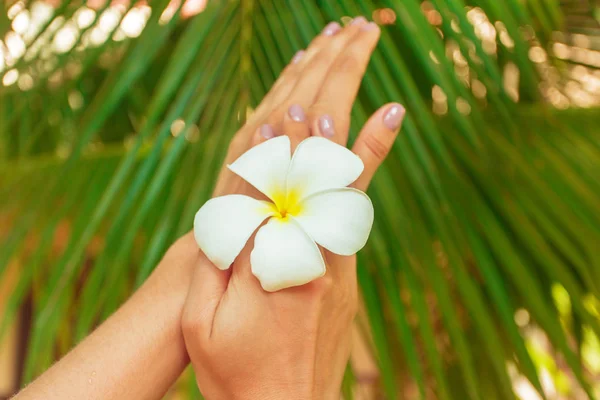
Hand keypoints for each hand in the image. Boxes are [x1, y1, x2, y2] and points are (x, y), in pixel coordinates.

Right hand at [182, 17, 405, 399]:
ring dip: (359, 144)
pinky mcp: (345, 278)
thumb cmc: (234, 370)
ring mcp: (336, 270)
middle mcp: (311, 262)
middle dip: (332, 125)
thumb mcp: (203, 322)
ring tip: (385, 104)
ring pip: (348, 197)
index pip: (277, 192)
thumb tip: (234, 208)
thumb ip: (217, 261)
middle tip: (347, 76)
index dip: (287, 146)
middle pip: (321, 182)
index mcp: (269, 269)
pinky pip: (353, 219)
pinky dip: (363, 179)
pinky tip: (378, 152)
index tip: (296, 103)